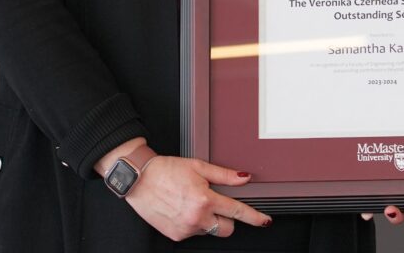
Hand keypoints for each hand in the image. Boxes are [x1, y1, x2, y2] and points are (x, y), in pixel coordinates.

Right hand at [119, 153, 270, 240]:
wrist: (139, 180)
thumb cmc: (166, 171)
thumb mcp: (198, 167)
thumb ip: (224, 175)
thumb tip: (244, 177)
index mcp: (204, 200)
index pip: (237, 212)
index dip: (254, 217)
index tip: (264, 221)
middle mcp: (196, 217)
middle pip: (226, 229)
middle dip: (226, 219)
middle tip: (215, 204)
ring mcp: (185, 229)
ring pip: (209, 231)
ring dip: (208, 220)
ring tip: (193, 203)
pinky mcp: (176, 235)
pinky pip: (194, 233)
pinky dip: (193, 223)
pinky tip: (183, 209)